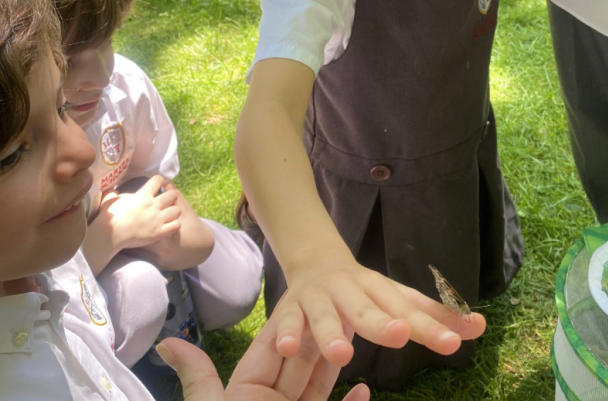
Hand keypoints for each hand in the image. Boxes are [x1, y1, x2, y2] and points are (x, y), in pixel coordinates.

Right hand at [101, 175, 181, 249]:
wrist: (109, 235)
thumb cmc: (108, 217)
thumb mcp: (109, 200)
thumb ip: (113, 194)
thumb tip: (112, 189)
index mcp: (143, 195)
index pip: (158, 180)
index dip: (159, 182)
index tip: (157, 186)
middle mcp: (153, 205)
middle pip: (173, 195)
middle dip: (171, 198)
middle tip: (166, 203)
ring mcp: (157, 219)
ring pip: (177, 210)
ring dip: (174, 213)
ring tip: (169, 216)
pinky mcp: (159, 232)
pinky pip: (176, 226)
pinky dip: (174, 226)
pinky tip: (169, 227)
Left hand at [157, 314, 369, 400]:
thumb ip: (199, 379)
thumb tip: (166, 343)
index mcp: (246, 394)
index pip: (270, 349)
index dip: (289, 323)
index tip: (308, 294)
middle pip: (298, 363)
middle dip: (317, 336)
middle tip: (340, 307)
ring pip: (319, 387)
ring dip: (336, 365)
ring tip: (353, 338)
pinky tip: (364, 390)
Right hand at [273, 255, 485, 367]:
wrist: (315, 261)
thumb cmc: (365, 292)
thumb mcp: (398, 300)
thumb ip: (433, 316)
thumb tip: (481, 326)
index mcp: (381, 289)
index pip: (408, 308)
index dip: (431, 324)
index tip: (455, 341)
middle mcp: (351, 289)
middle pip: (368, 307)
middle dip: (382, 322)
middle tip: (400, 335)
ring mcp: (320, 296)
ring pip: (325, 314)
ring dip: (332, 333)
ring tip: (344, 355)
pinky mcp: (291, 306)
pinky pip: (287, 320)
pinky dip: (287, 332)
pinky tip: (289, 347)